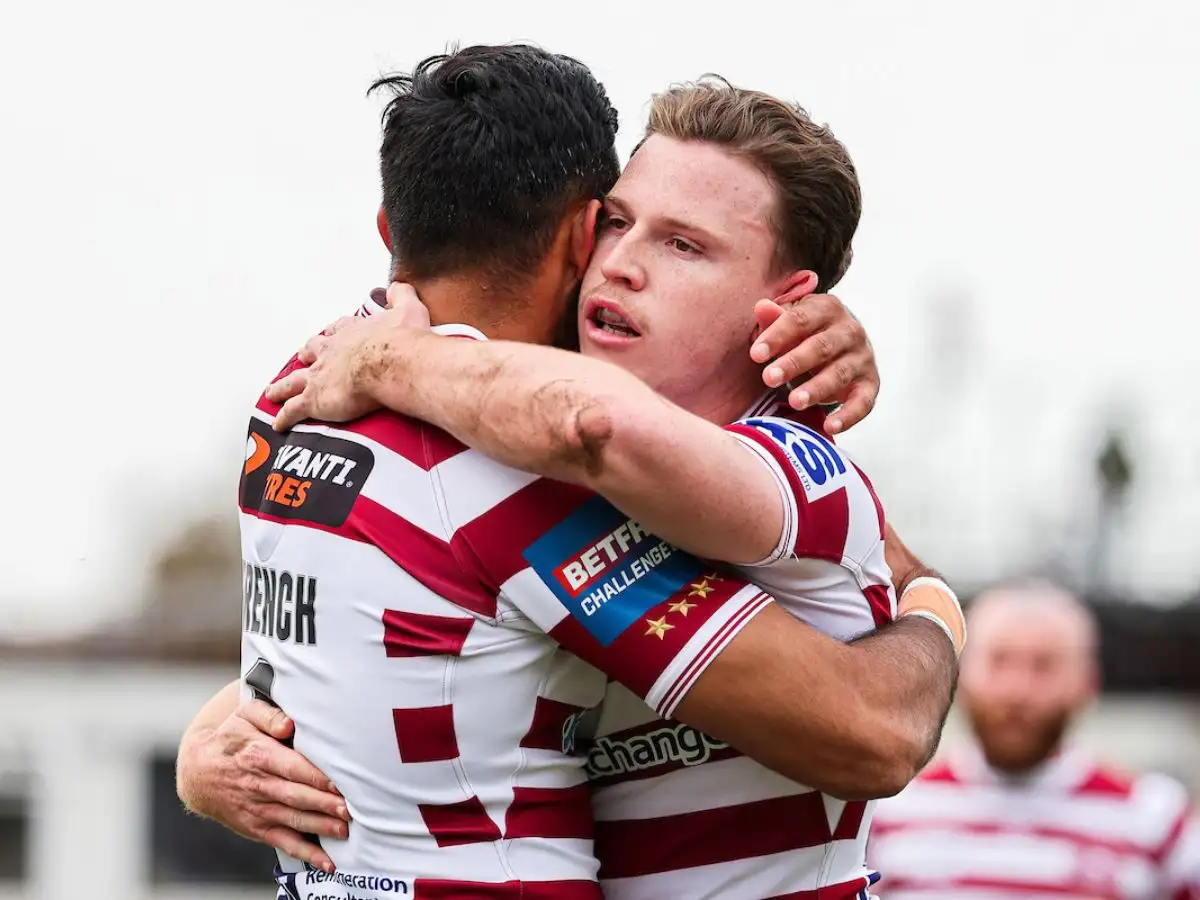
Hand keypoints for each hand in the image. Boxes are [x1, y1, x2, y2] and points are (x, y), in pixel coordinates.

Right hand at [176, 699, 348, 871]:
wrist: (199, 772)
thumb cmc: (231, 738)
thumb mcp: (245, 715)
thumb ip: (270, 716)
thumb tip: (288, 724)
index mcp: (260, 756)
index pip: (293, 768)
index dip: (316, 777)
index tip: (339, 783)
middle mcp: (260, 786)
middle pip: (297, 797)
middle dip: (324, 805)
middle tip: (349, 810)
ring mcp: (260, 810)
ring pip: (294, 820)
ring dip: (320, 827)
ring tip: (344, 831)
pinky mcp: (259, 827)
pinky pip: (285, 842)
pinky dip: (306, 853)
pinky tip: (327, 862)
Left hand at [266, 283, 430, 430]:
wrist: (390, 364)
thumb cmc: (399, 341)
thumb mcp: (408, 310)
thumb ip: (401, 296)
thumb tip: (397, 287)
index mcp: (352, 333)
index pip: (339, 330)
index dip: (335, 333)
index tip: (332, 333)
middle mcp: (331, 352)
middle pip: (312, 351)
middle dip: (307, 354)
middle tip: (302, 356)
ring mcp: (319, 376)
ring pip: (294, 381)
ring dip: (283, 387)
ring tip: (273, 392)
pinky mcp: (315, 399)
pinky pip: (294, 410)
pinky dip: (285, 417)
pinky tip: (279, 424)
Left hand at [749, 294, 878, 434]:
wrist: (846, 343)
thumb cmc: (809, 333)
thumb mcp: (792, 322)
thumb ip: (775, 318)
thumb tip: (761, 307)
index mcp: (827, 309)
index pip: (800, 320)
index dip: (777, 336)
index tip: (756, 354)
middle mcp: (850, 331)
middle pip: (821, 347)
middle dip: (793, 363)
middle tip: (768, 378)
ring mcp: (862, 358)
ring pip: (839, 373)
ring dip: (817, 388)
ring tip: (794, 401)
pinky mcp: (870, 384)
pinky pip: (862, 402)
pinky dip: (849, 416)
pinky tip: (830, 426)